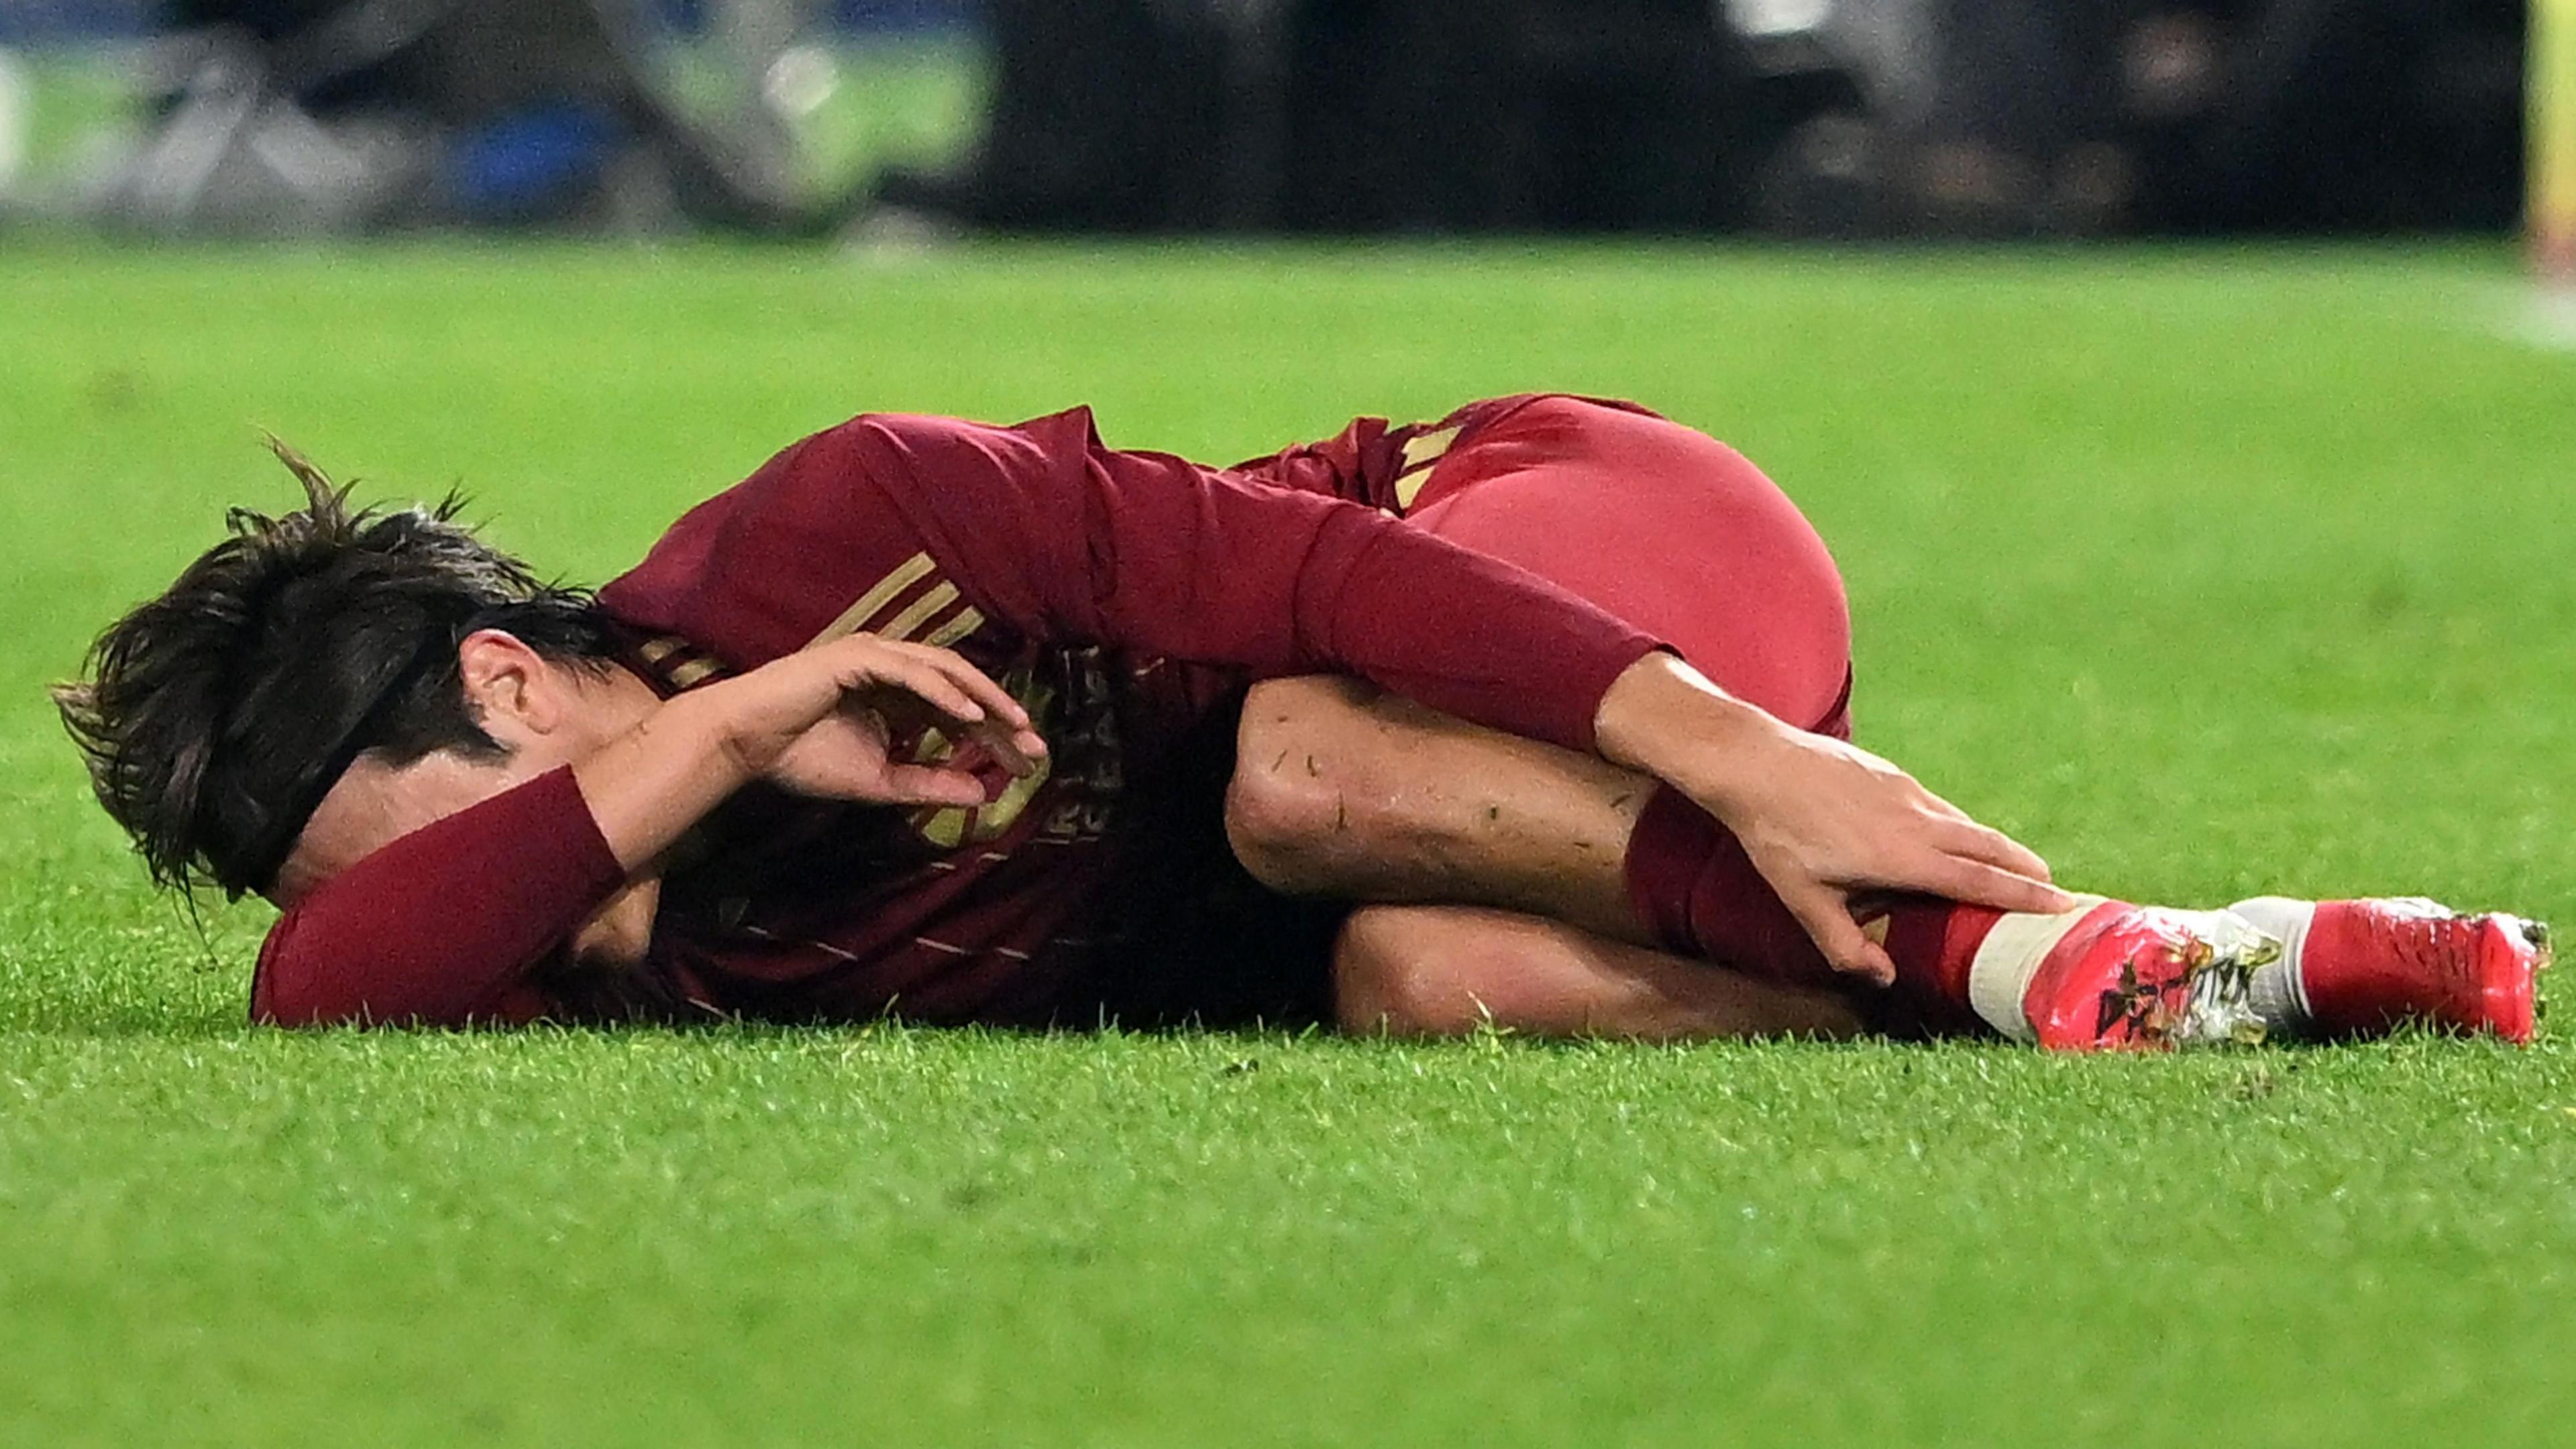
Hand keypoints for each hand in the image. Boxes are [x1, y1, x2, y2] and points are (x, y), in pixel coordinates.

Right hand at [715, 635, 1048, 806]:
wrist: (747, 746)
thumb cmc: (802, 759)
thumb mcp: (879, 780)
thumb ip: (927, 784)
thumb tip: (983, 795)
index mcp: (898, 693)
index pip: (958, 710)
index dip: (994, 735)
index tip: (1027, 764)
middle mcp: (893, 668)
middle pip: (961, 688)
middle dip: (1001, 716)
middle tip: (1036, 747)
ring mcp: (876, 656)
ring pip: (944, 671)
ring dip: (983, 697)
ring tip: (1015, 726)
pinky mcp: (858, 657)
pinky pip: (910, 672)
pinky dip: (942, 691)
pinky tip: (970, 716)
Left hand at [1595, 654, 2073, 983]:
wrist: (1755, 762)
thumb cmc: (1777, 836)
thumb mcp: (1803, 901)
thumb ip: (1844, 946)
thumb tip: (1885, 979)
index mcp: (1905, 857)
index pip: (1981, 881)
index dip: (2026, 895)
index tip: (2065, 905)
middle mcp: (1919, 821)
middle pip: (1991, 847)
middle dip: (2028, 870)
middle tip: (2058, 893)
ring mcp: (1908, 793)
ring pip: (1967, 824)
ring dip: (1996, 848)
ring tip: (2014, 870)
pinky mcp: (1893, 775)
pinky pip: (1940, 807)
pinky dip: (1959, 828)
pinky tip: (1950, 840)